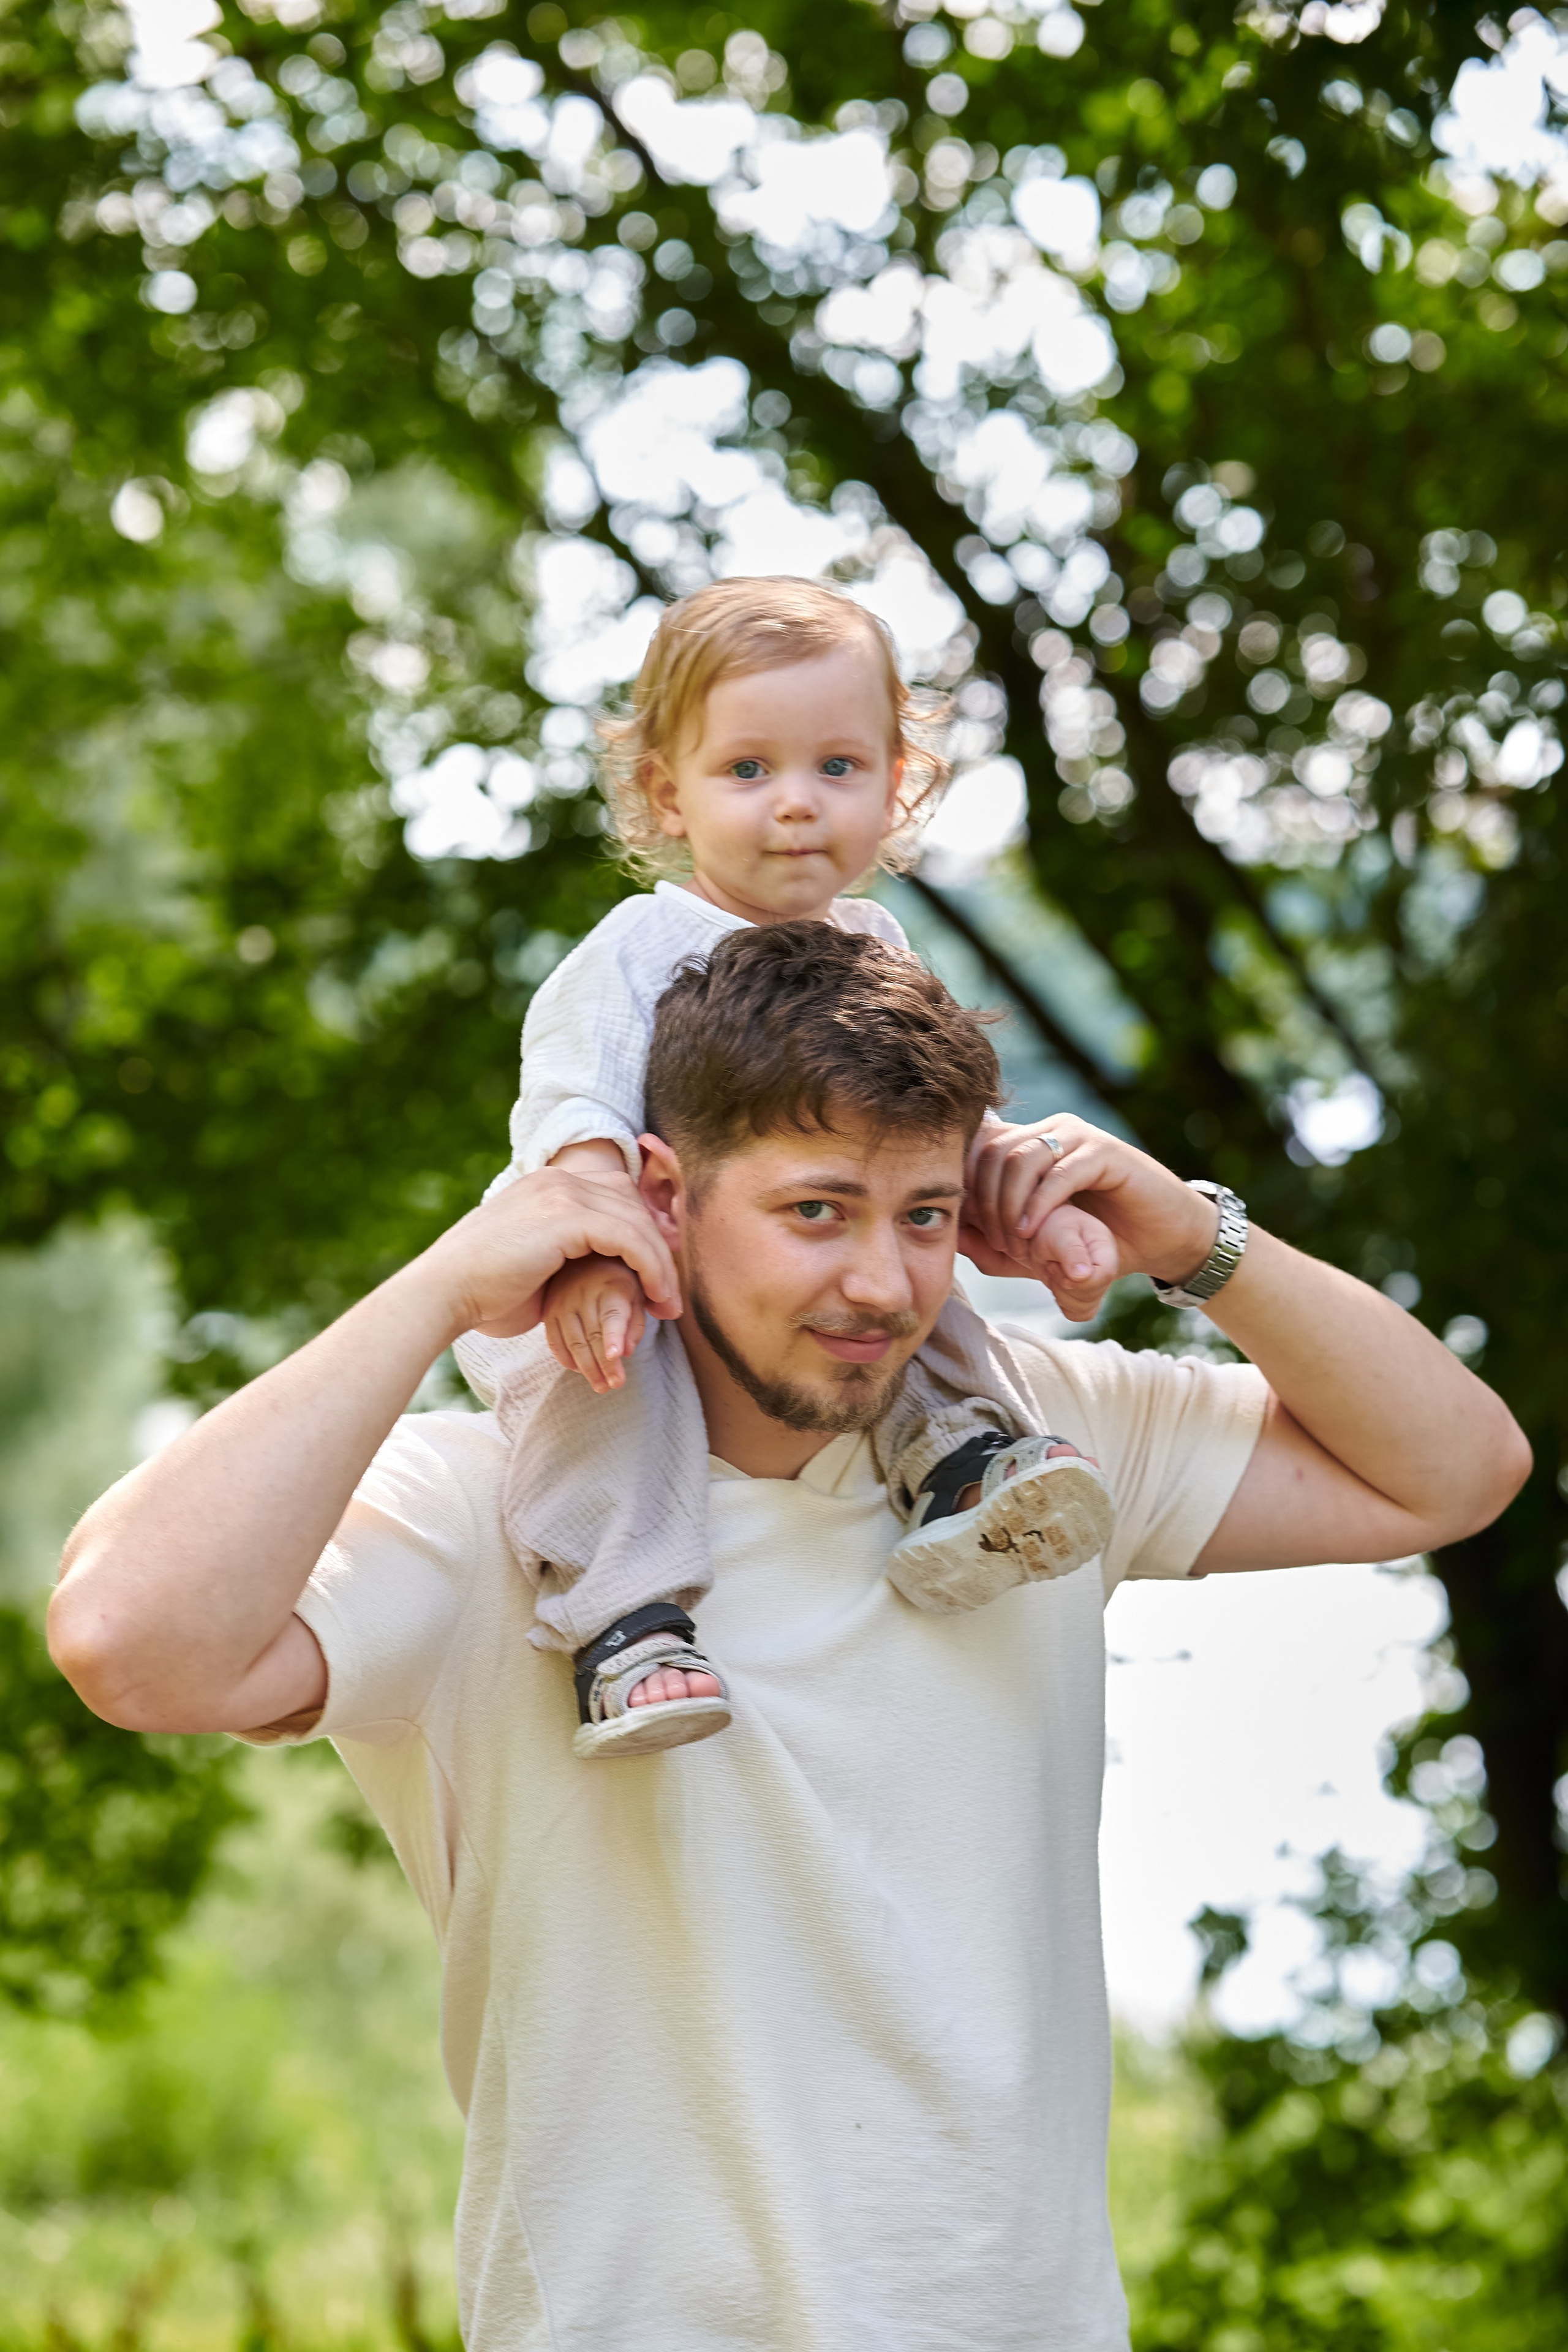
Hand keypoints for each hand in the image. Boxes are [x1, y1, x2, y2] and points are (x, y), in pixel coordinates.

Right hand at [415, 1167, 681, 1344]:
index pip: (614, 1194)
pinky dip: (651, 1267)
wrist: (442, 1295)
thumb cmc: (482, 1294)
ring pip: (636, 1220)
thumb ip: (569, 1257)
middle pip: (631, 1201)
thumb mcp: (536, 1265)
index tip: (655, 1277)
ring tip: (668, 1305)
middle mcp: (555, 1180)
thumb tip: (601, 1276)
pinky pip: (629, 1238)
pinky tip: (655, 1297)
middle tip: (669, 1295)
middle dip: (657, 1246)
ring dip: (661, 1264)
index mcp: (545, 1185)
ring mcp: (559, 1193)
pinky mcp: (565, 1217)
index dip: (642, 1232)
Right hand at [543, 1254, 647, 1392]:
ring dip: (588, 1369)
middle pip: (593, 1336)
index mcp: (612, 1286)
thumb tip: (626, 1352)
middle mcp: (584, 1293)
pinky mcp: (548, 1311)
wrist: (585, 1257)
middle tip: (616, 1384)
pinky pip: (554, 1341)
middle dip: (605, 1365)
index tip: (616, 1356)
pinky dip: (566, 1359)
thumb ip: (635, 1323)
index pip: (612, 1315)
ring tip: (602, 1386)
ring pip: (573, 1343)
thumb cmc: (619, 1280)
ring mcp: (562, 1302)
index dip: (614, 1337)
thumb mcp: (636, 1295)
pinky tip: (579, 1370)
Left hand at [959, 1116, 1217, 1307]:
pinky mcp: (1105, 1151)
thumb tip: (951, 1237)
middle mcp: (1048, 1131)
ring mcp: (1077, 1137)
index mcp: (1026, 1145)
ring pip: (1020, 1158)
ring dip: (1009, 1205)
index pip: (975, 1147)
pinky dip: (1039, 1204)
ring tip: (1015, 1242)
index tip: (966, 1228)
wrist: (1160, 1240)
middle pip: (991, 1153)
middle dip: (984, 1202)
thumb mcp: (1034, 1248)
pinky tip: (1032, 1232)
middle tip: (995, 1243)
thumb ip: (992, 1243)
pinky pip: (1059, 1171)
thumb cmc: (1096, 1242)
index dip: (963, 1187)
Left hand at [1017, 1202, 1121, 1324]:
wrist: (1040, 1230)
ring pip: (1084, 1309)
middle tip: (1051, 1263)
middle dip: (1063, 1284)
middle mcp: (1106, 1267)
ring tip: (1053, 1269)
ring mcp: (1098, 1283)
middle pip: (1092, 1296)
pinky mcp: (1086, 1296)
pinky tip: (1056, 1283)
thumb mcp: (1059, 1232)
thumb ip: (1071, 1252)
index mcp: (1105, 1247)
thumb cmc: (1050, 1224)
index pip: (1105, 1275)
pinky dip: (1062, 1304)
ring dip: (1060, 1294)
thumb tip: (1083, 1275)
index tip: (1055, 1265)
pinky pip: (1077, 1314)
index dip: (1079, 1279)